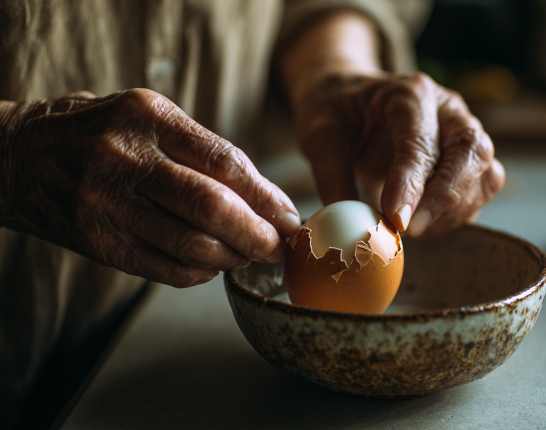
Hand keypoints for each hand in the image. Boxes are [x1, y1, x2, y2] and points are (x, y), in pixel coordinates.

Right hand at [0, 89, 300, 286]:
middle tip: (276, 246)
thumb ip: (201, 151)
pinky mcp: (97, 242)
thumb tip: (264, 199)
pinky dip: (199, 274)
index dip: (267, 197)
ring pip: (192, 246)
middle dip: (257, 235)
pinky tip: (210, 266)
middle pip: (213, 208)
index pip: (226, 162)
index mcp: (148, 117)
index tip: (289, 216)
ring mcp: (107, 203)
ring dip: (232, 258)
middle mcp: (126, 158)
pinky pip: (164, 269)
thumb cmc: (99, 133)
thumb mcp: (148, 117)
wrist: (18, 156)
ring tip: (245, 256)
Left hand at [291, 71, 504, 236]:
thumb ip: (330, 175)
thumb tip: (347, 223)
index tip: (396, 219)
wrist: (350, 97)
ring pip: (486, 174)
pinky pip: (482, 190)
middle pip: (472, 151)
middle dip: (446, 197)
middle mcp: (448, 108)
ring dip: (454, 211)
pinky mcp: (471, 158)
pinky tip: (424, 224)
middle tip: (412, 230)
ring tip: (412, 229)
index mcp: (409, 93)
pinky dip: (458, 215)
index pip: (421, 141)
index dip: (412, 183)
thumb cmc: (337, 111)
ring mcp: (465, 131)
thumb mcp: (319, 134)